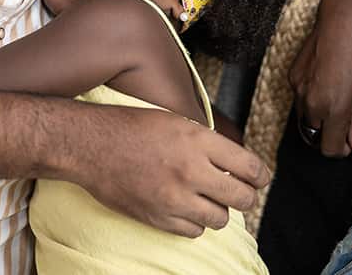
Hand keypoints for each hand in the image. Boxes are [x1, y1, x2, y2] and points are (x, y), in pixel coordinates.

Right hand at [74, 107, 268, 237]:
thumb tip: (235, 161)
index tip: (261, 178)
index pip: (249, 167)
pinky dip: (196, 221)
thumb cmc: (131, 127)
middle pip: (242, 198)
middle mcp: (190, 170)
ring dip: (219, 210)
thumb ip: (207, 142)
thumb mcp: (175, 121)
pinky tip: (187, 207)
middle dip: (247, 196)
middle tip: (243, 192)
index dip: (261, 175)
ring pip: (220, 219)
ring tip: (209, 198)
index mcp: (197, 140)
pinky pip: (194, 230)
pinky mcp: (158, 218)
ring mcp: (174, 198)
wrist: (90, 145)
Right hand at [289, 0, 351, 158]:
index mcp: (333, 109)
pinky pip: (298, 100)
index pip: (329, 149)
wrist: (341, 20)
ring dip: (318, 120)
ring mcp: (297, 89)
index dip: (342, 150)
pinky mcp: (291, 76)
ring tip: (335, 101)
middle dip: (328, 136)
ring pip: (303, 120)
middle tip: (345, 121)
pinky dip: (310, 101)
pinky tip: (324, 84)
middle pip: (313, 138)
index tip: (351, 141)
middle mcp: (310, 102)